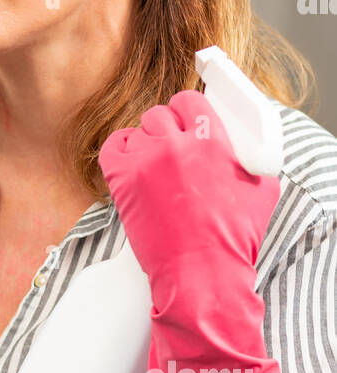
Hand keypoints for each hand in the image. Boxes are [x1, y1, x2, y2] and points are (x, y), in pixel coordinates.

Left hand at [97, 89, 279, 313]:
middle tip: (171, 150)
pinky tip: (130, 162)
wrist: (202, 273)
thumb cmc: (234, 238)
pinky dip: (120, 151)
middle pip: (161, 115)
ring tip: (155, 169)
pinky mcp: (123, 180)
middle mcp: (177, 144)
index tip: (185, 120)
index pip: (190, 100)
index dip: (186, 110)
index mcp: (212, 140)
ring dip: (146, 146)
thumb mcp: (261, 189)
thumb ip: (248, 158)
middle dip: (166, 129)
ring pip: (138, 133)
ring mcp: (147, 160)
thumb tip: (240, 146)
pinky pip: (112, 147)